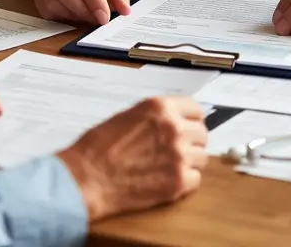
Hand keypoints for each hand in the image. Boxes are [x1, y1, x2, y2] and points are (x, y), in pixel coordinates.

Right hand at [31, 0, 131, 24]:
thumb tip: (124, 9)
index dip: (94, 0)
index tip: (104, 18)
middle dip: (84, 11)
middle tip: (98, 19)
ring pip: (53, 2)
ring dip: (73, 15)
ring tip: (88, 13)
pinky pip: (45, 8)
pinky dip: (61, 16)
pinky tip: (74, 12)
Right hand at [58, 97, 207, 220]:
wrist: (88, 177)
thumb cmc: (99, 147)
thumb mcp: (128, 116)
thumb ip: (155, 117)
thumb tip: (170, 121)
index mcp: (161, 107)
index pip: (195, 109)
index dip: (191, 119)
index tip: (189, 126)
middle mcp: (174, 128)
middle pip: (202, 133)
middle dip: (192, 141)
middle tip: (179, 149)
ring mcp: (179, 156)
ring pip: (202, 157)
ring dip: (190, 161)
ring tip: (170, 166)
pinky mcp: (178, 182)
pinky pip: (195, 179)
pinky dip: (185, 181)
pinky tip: (168, 179)